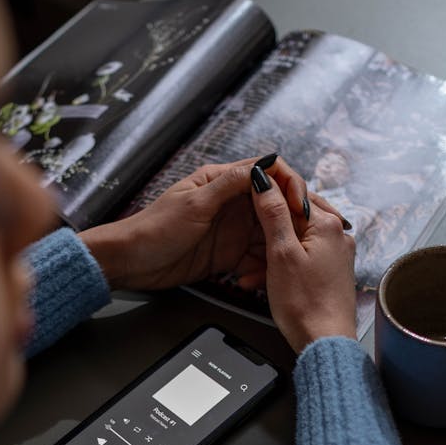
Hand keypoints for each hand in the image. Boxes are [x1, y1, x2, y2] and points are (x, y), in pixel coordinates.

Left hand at [80, 158, 287, 291]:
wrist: (131, 263)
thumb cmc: (153, 229)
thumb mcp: (194, 204)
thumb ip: (230, 185)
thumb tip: (264, 165)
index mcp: (222, 181)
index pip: (268, 174)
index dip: (290, 186)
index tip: (300, 206)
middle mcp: (232, 203)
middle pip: (275, 206)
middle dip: (296, 220)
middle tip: (314, 237)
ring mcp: (231, 230)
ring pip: (270, 234)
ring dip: (281, 247)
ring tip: (292, 262)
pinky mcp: (227, 255)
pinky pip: (255, 259)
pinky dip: (263, 269)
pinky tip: (263, 279)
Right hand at [252, 172, 355, 352]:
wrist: (324, 343)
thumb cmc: (305, 305)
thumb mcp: (281, 253)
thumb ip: (273, 213)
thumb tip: (264, 180)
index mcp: (327, 224)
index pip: (293, 191)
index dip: (267, 190)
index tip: (245, 189)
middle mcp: (336, 235)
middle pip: (293, 215)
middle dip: (264, 227)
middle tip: (242, 230)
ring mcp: (334, 255)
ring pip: (293, 239)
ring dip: (267, 251)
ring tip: (249, 269)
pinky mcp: (328, 272)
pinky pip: (299, 258)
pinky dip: (279, 265)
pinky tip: (261, 280)